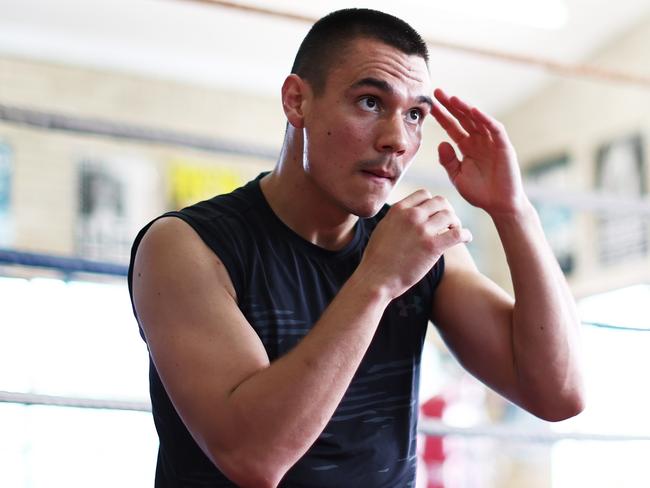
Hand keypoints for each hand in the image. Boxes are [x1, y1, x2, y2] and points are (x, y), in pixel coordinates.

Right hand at [358, 189, 471, 298]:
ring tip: (455, 231)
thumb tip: (407, 215)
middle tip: (449, 222)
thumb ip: (397, 218)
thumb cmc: (377, 259)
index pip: (424, 194)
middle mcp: (411, 216)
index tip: (435, 213)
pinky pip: (458, 233)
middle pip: (440, 202)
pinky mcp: (433, 246)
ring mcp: (422, 230)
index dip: (433, 203)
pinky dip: (466, 234)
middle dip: (447, 210)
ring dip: (456, 222)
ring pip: (450, 215)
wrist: (376, 278)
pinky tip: (466, 239)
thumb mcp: (383, 229)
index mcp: (398, 209)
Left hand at [430, 88, 527, 216]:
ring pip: (477, 120)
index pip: (451, 127)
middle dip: (450, 105)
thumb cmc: (479, 192)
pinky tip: (474, 111)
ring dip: (466, 108)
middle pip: (463, 118)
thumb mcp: (457, 176)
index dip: (441, 115)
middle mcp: (478, 141)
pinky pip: (494, 129)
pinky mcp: (504, 146)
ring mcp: (491, 142)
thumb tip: (441, 143)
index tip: (429, 105)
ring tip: (453, 99)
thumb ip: (448, 161)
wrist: (499, 205)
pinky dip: (485, 119)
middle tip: (437, 92)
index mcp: (466, 147)